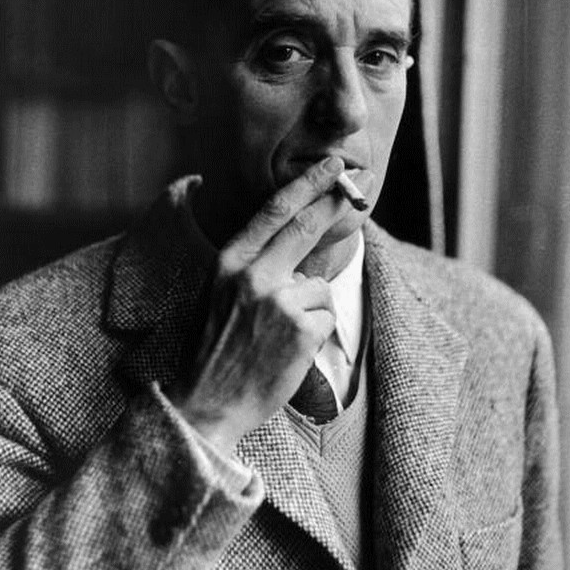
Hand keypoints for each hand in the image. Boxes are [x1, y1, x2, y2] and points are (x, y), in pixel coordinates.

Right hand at [170, 156, 348, 455]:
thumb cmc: (214, 346)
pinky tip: (288, 350)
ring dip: (310, 307)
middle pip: (306, 227)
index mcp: (229, 261)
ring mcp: (279, 302)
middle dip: (336, 201)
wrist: (208, 401)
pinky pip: (325, 317)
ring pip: (318, 286)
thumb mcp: (220, 292)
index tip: (331, 168)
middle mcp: (253, 275)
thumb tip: (296, 240)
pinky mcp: (301, 330)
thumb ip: (254, 264)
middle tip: (361, 184)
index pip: (274, 211)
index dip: (307, 185)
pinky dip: (314, 332)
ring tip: (277, 335)